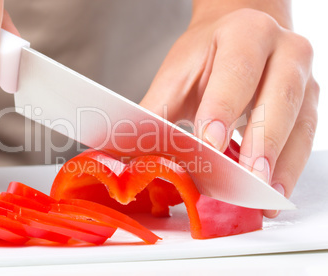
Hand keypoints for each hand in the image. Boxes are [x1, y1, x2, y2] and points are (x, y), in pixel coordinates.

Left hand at [140, 7, 318, 217]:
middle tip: (246, 178)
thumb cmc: (207, 55)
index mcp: (246, 33)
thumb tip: (124, 150)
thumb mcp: (178, 73)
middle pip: (280, 97)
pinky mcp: (310, 102)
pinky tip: (274, 189)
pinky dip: (290, 166)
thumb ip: (155, 110)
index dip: (223, 107)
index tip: (209, 142)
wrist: (241, 34)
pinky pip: (306, 137)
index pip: (237, 71)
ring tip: (263, 195)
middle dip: (263, 141)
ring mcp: (303, 77)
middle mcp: (284, 50)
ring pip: (301, 122)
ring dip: (282, 163)